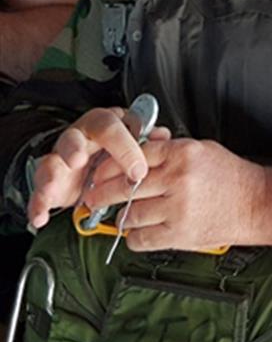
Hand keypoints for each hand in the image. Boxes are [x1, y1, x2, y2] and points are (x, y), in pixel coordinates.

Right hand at [28, 107, 154, 229]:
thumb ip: (147, 139)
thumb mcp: (133, 140)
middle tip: (79, 162)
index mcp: (102, 124)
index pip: (111, 127)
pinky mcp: (49, 182)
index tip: (138, 171)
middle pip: (72, 138)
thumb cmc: (116, 147)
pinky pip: (39, 192)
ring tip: (51, 187)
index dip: (125, 147)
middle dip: (74, 149)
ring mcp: (60, 160)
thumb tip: (163, 136)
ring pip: (50, 162)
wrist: (90, 160)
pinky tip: (40, 217)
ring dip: (50, 175)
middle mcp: (78, 138)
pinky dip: (37, 205)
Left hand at [81, 137, 271, 251]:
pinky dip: (134, 236)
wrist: (255, 202)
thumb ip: (169, 151)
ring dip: (123, 216)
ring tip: (125, 214)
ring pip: (129, 214)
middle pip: (125, 187)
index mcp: (184, 154)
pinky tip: (139, 230)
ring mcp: (177, 209)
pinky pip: (139, 239)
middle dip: (103, 193)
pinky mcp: (178, 234)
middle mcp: (178, 180)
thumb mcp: (202, 150)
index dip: (111, 165)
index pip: (134, 155)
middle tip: (94, 197)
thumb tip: (137, 153)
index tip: (99, 172)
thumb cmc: (230, 175)